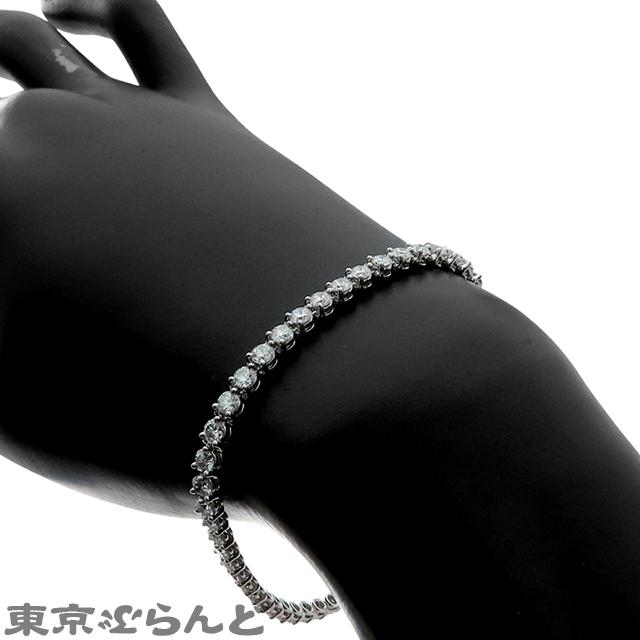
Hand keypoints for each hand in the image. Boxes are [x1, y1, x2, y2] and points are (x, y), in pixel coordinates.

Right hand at [0, 0, 400, 513]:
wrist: (309, 387)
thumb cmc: (160, 423)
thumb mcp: (28, 417)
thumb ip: (6, 341)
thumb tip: (19, 290)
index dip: (18, 253)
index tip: (37, 284)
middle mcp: (34, 147)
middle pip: (6, 144)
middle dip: (17, 196)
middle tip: (59, 258)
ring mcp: (120, 122)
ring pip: (30, 51)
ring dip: (6, 60)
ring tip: (20, 110)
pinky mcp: (198, 115)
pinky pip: (137, 22)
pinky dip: (93, 6)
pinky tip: (68, 11)